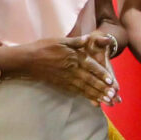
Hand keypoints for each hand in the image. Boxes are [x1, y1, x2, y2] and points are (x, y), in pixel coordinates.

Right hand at [0, 36, 117, 105]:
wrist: (26, 60)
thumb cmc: (43, 47)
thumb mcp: (60, 40)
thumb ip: (76, 41)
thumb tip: (89, 38)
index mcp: (74, 57)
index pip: (91, 66)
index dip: (101, 74)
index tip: (110, 80)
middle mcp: (72, 69)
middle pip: (90, 80)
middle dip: (102, 88)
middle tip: (113, 95)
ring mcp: (66, 78)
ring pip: (84, 88)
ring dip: (97, 95)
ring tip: (108, 101)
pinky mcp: (61, 84)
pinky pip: (76, 92)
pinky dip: (86, 97)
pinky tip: (94, 102)